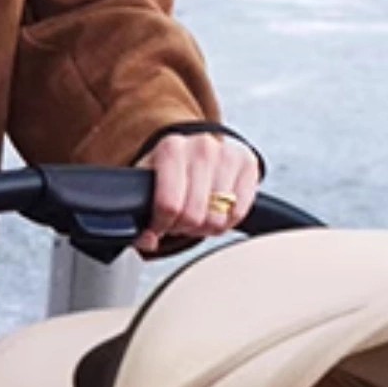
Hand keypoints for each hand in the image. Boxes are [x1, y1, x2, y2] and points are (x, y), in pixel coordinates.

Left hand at [137, 127, 261, 253]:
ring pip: (217, 218)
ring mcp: (228, 154)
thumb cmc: (169, 173)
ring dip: (206, 226)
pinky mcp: (249, 163)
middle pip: (194, 215)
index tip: (160, 224)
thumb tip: (149, 240)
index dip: (162, 225)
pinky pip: (238, 212)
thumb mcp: (146, 188)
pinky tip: (217, 210)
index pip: (168, 205)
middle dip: (184, 226)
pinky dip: (227, 221)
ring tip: (199, 214)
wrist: (196, 150)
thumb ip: (138, 220)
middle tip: (181, 220)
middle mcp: (201, 146)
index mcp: (170, 149)